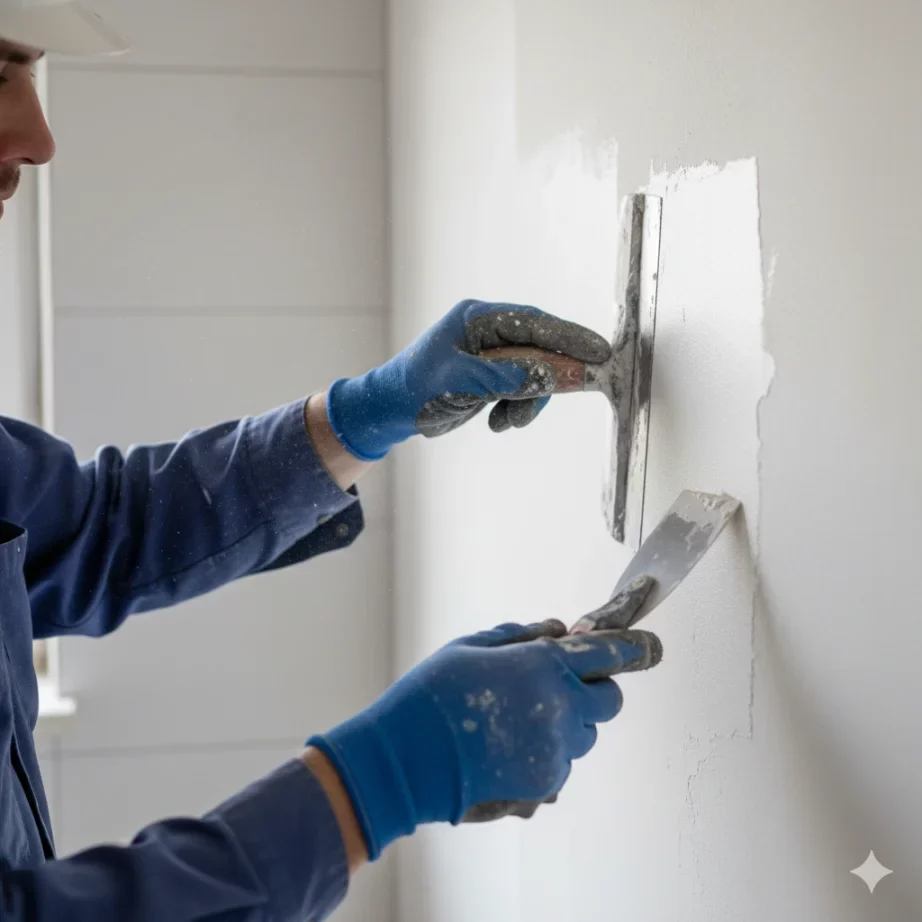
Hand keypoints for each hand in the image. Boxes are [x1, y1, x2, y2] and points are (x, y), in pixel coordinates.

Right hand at [307, 613, 661, 859]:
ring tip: (523, 719)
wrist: (409, 756)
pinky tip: (511, 745)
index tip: (650, 646)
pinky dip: (550, 750)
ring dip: (571, 721)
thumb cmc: (435, 692)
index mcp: (544, 665)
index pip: (611, 652)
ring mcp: (556, 749)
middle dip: (594, 688)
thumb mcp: (474, 645)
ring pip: (588, 734)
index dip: (635, 648)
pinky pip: (564, 761)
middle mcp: (561, 707)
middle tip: (560, 685)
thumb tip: (557, 630)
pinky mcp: (545, 782)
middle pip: (610, 699)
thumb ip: (523, 635)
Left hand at [325, 300, 610, 459]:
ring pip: (532, 374)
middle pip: (539, 347)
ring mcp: (490, 356)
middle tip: (580, 386)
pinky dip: (516, 410)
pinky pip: (520, 390)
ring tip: (508, 422)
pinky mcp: (491, 378)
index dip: (568, 336)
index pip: (534, 323)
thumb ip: (503, 377)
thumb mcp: (458, 382)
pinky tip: (497, 423)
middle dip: (553, 373)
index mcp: (477, 318)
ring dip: (528, 401)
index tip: (598, 351)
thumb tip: (546, 376)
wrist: (390, 411)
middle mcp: (487, 332)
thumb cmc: (414, 389)